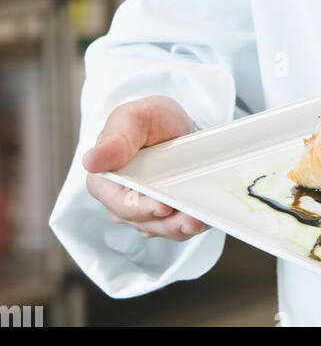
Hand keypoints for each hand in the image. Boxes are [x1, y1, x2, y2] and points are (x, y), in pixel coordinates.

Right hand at [82, 95, 208, 241]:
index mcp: (105, 181)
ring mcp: (145, 212)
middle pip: (143, 220)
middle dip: (166, 222)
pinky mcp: (166, 216)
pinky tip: (205, 218)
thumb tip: (91, 160)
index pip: (119, 202)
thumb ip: (115, 138)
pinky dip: (191, 224)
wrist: (172, 126)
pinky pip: (177, 226)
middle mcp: (121, 202)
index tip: (160, 206)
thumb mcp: (132, 118)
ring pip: (162, 227)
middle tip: (189, 217)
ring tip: (200, 220)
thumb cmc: (147, 120)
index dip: (139, 207)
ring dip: (181, 227)